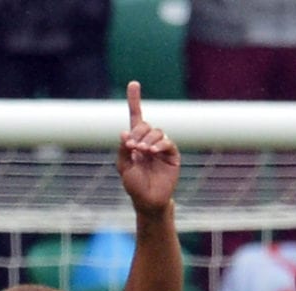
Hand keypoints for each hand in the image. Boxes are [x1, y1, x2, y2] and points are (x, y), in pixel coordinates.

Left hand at [114, 81, 178, 215]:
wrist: (148, 201)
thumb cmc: (134, 185)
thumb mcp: (123, 166)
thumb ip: (123, 149)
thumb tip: (125, 132)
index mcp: (136, 141)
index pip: (136, 117)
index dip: (135, 100)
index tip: (133, 83)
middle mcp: (149, 141)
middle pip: (145, 125)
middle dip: (138, 132)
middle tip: (133, 146)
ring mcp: (161, 147)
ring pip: (157, 132)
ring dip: (148, 139)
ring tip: (142, 151)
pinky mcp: (172, 155)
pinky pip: (168, 142)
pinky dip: (160, 144)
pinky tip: (153, 152)